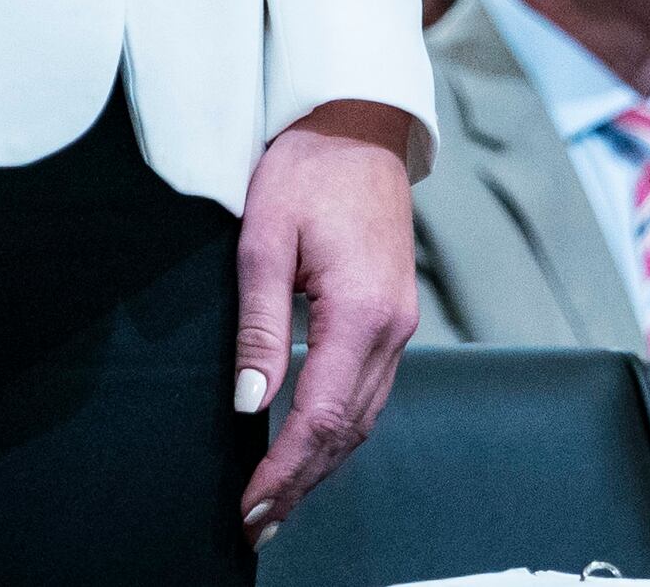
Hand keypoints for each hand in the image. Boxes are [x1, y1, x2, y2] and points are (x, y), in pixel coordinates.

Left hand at [234, 98, 417, 539]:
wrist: (357, 124)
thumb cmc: (306, 169)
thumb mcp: (264, 240)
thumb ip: (260, 327)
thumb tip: (249, 403)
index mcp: (362, 313)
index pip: (322, 417)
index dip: (284, 471)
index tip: (251, 508)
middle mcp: (393, 329)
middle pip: (349, 432)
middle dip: (301, 485)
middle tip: (256, 525)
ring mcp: (400, 324)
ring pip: (365, 419)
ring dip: (322, 466)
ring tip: (278, 502)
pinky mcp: (394, 315)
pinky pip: (371, 392)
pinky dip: (341, 432)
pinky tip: (312, 447)